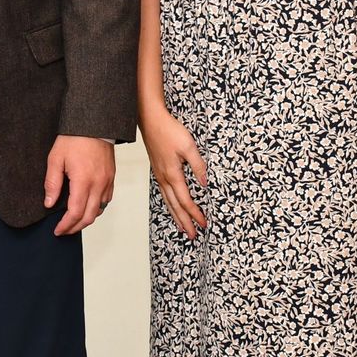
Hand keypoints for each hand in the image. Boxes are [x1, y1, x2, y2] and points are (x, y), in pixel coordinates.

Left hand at [44, 135, 114, 235]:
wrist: (95, 124)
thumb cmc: (74, 138)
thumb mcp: (56, 159)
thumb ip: (52, 183)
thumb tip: (49, 203)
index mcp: (83, 180)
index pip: (75, 213)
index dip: (66, 225)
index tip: (57, 230)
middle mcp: (98, 184)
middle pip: (89, 216)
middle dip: (75, 227)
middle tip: (64, 230)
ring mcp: (107, 182)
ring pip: (100, 210)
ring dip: (87, 219)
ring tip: (74, 221)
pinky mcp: (111, 178)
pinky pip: (106, 200)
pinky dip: (97, 208)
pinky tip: (87, 206)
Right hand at [143, 105, 208, 239]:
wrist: (150, 120)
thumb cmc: (169, 131)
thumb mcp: (189, 146)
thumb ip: (198, 166)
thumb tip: (205, 184)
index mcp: (173, 174)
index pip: (185, 200)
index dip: (195, 214)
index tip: (204, 223)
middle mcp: (164, 179)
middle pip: (176, 206)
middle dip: (185, 222)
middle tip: (193, 235)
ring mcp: (159, 176)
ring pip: (168, 202)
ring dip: (176, 216)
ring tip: (183, 228)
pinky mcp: (158, 171)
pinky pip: (164, 194)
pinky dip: (169, 205)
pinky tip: (172, 207)